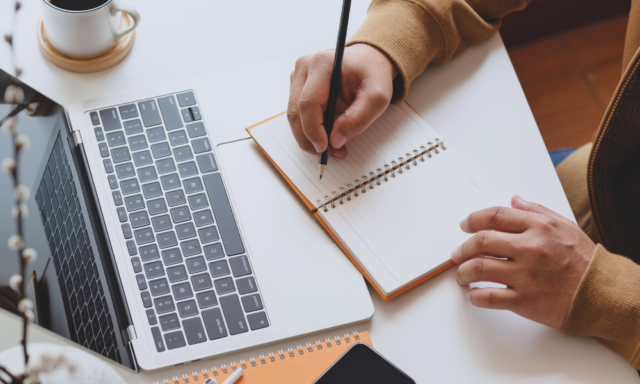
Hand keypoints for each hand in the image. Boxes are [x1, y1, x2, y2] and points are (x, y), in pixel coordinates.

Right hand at [287, 44, 397, 157]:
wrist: (369, 61)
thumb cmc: (373, 75)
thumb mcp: (377, 98)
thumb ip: (357, 119)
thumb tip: (335, 141)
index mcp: (322, 63)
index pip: (308, 103)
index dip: (313, 130)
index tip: (325, 148)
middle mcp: (304, 67)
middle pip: (296, 111)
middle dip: (309, 139)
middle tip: (327, 154)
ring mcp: (298, 76)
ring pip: (295, 115)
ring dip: (309, 137)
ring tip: (332, 148)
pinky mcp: (298, 86)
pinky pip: (298, 114)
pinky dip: (310, 129)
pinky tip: (327, 135)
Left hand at [451, 195, 595, 328]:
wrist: (602, 294)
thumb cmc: (584, 261)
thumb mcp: (564, 226)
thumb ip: (536, 211)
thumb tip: (514, 200)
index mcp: (538, 227)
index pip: (494, 216)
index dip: (473, 220)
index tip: (465, 225)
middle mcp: (529, 248)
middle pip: (480, 241)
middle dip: (462, 247)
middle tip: (456, 253)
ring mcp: (525, 275)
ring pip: (479, 268)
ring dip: (463, 271)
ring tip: (461, 275)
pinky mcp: (524, 300)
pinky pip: (488, 296)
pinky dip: (474, 296)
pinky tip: (473, 294)